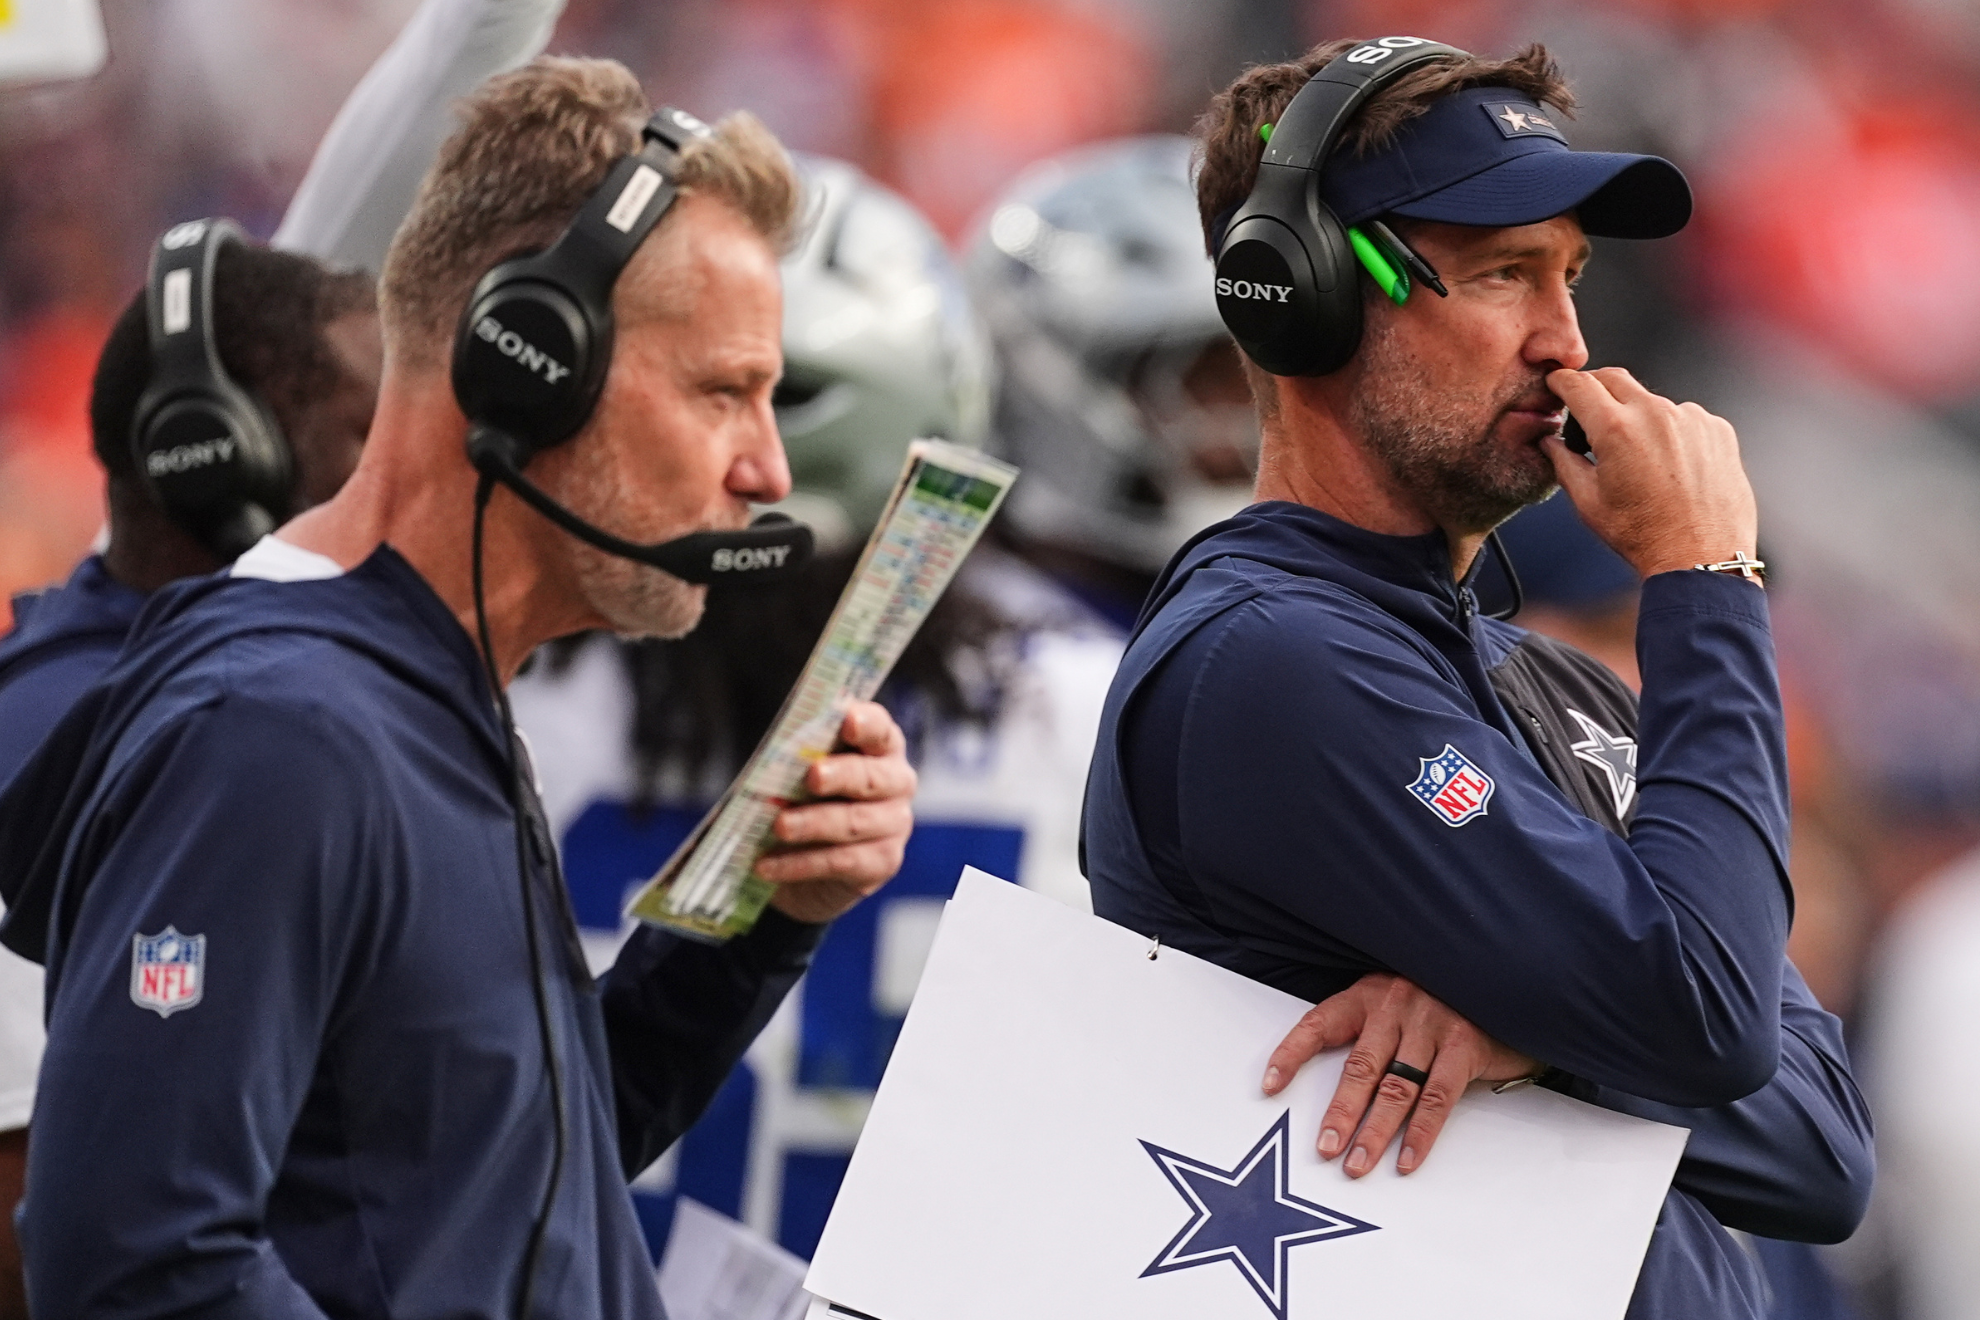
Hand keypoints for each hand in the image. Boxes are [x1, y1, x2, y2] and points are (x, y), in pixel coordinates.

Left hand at [756, 701, 915, 923]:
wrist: (805, 858)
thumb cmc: (804, 798)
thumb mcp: (797, 773)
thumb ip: (795, 763)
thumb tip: (773, 765)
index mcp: (879, 747)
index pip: (879, 730)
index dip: (866, 724)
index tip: (848, 719)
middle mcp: (896, 782)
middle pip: (871, 777)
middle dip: (840, 775)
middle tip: (812, 777)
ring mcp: (894, 824)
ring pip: (854, 822)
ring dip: (812, 824)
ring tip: (778, 826)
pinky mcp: (881, 862)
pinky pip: (842, 862)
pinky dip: (800, 863)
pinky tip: (769, 864)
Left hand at [1262, 973, 1538, 1177]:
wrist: (1508, 984)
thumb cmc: (1444, 1000)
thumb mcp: (1398, 1004)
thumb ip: (1369, 1034)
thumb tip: (1335, 1088)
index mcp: (1369, 993)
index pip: (1319, 1024)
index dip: (1291, 1054)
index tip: (1269, 1086)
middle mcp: (1396, 1004)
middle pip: (1360, 1067)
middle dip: (1339, 1113)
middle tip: (1323, 1148)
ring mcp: (1432, 1023)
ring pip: (1395, 1088)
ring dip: (1374, 1132)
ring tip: (1357, 1163)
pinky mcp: (1465, 1045)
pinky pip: (1437, 1098)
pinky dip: (1421, 1134)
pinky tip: (1407, 1159)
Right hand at [1544, 368, 1758, 580]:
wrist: (1700, 557)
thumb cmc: (1642, 535)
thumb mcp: (1588, 502)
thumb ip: (1563, 462)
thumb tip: (1549, 441)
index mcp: (1616, 429)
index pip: (1579, 383)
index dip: (1561, 382)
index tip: (1557, 385)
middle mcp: (1655, 414)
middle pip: (1614, 379)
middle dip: (1595, 389)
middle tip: (1587, 413)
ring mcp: (1691, 418)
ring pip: (1651, 400)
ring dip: (1636, 416)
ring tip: (1637, 456)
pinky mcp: (1717, 429)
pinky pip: (1684, 417)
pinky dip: (1670, 431)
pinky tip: (1669, 464)